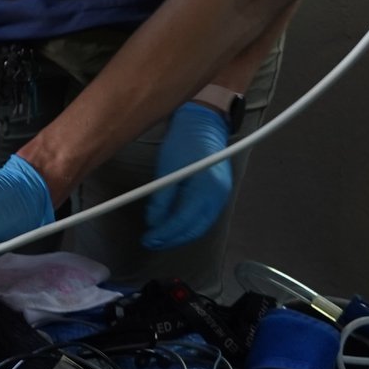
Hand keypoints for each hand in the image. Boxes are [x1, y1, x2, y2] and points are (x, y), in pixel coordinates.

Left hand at [142, 101, 235, 250]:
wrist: (203, 126)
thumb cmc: (183, 143)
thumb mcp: (166, 169)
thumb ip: (161, 199)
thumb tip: (153, 222)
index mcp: (205, 188)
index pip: (182, 220)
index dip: (164, 233)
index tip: (147, 239)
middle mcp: (217, 196)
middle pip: (194, 229)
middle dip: (172, 239)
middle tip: (151, 242)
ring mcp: (221, 197)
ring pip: (200, 227)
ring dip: (180, 235)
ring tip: (159, 237)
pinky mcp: (218, 196)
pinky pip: (203, 218)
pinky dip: (188, 226)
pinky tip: (173, 226)